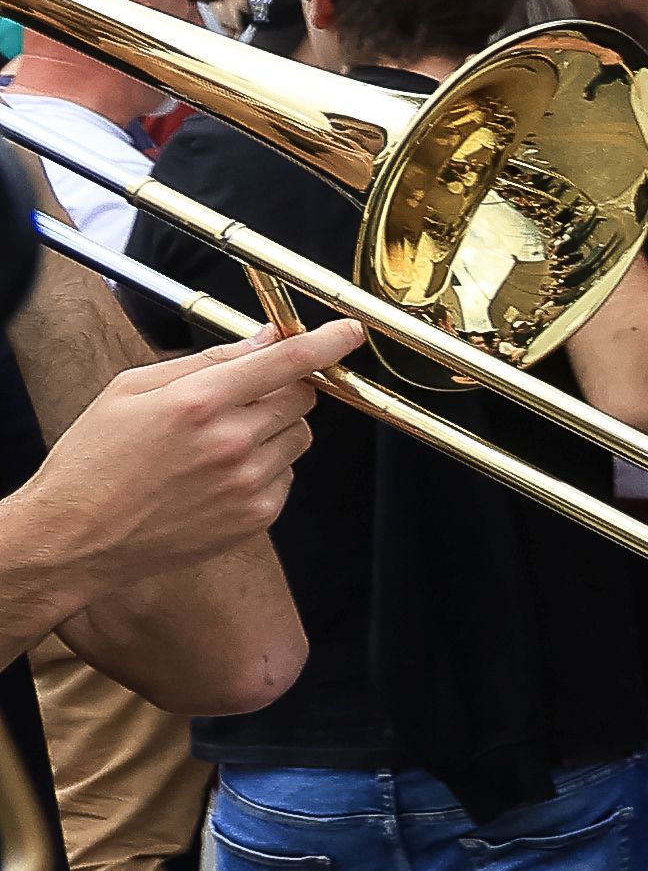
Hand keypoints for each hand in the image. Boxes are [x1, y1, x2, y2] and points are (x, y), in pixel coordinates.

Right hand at [13, 321, 354, 578]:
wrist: (76, 538)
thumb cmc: (94, 461)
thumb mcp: (130, 391)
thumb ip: (206, 361)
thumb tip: (265, 340)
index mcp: (197, 402)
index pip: (287, 362)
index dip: (327, 342)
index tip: (348, 332)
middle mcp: (231, 442)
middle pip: (302, 397)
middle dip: (284, 388)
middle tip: (244, 397)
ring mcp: (248, 483)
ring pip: (299, 436)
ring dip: (275, 429)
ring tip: (218, 442)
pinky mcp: (257, 516)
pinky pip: (287, 475)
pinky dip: (266, 467)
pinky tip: (217, 475)